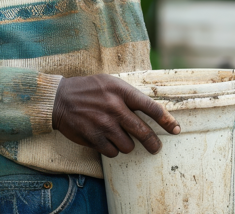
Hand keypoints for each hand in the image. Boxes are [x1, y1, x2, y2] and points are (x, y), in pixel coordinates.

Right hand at [51, 74, 180, 156]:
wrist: (59, 99)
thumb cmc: (88, 90)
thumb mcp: (110, 83)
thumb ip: (129, 95)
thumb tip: (150, 111)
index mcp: (121, 91)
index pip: (150, 107)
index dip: (166, 120)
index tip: (175, 129)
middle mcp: (114, 107)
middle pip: (142, 131)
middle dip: (153, 142)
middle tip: (156, 147)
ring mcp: (104, 124)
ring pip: (128, 146)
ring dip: (127, 145)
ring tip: (120, 138)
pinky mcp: (94, 137)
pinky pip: (112, 152)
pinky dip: (112, 149)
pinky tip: (106, 140)